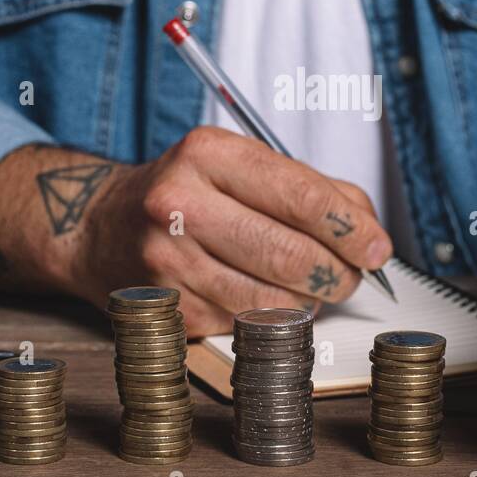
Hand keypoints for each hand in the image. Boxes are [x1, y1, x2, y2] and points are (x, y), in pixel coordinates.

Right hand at [75, 127, 392, 334]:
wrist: (98, 225)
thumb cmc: (187, 191)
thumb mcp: (240, 164)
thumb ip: (310, 189)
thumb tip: (370, 235)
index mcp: (208, 153)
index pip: (302, 197)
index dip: (352, 229)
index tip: (377, 249)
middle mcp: (180, 204)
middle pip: (291, 255)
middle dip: (339, 273)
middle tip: (352, 276)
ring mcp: (169, 260)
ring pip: (273, 300)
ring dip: (310, 301)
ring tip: (312, 286)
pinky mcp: (168, 307)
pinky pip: (245, 323)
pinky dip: (271, 317)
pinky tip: (265, 296)